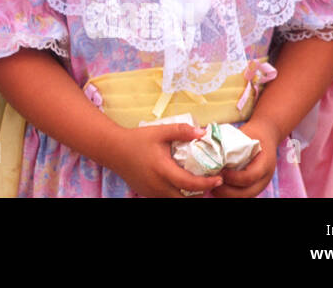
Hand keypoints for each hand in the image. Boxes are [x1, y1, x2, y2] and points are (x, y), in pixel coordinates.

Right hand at [109, 122, 223, 197]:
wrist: (113, 149)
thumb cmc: (137, 139)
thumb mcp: (159, 131)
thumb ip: (181, 131)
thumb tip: (203, 132)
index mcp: (162, 170)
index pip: (190, 184)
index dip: (207, 184)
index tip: (219, 178)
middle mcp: (158, 185)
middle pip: (186, 199)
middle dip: (201, 193)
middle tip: (211, 182)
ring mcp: (152, 192)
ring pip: (176, 201)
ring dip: (189, 196)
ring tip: (198, 184)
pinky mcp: (148, 194)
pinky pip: (167, 199)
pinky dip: (177, 195)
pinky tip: (181, 184)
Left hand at [216, 118, 278, 197]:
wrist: (266, 135)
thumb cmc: (252, 133)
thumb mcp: (244, 135)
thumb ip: (230, 143)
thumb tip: (206, 144)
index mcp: (265, 163)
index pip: (249, 177)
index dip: (233, 177)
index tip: (219, 171)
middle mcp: (265, 177)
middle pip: (246, 193)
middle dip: (226, 191)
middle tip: (211, 182)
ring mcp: (260, 184)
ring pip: (244, 197)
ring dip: (226, 195)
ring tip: (212, 186)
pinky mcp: (254, 187)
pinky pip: (242, 195)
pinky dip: (229, 194)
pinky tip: (217, 186)